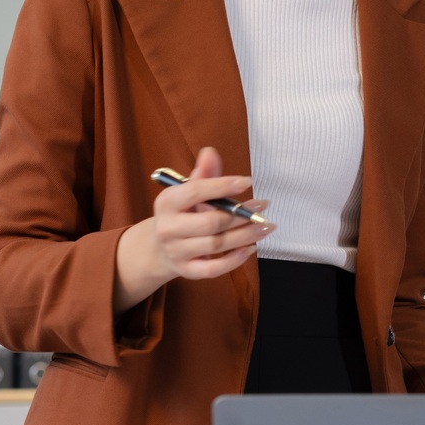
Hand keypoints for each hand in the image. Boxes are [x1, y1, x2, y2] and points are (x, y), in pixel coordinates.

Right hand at [114, 146, 271, 310]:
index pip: (195, 191)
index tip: (248, 181)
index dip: (222, 185)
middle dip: (241, 214)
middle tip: (262, 206)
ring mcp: (177, 252)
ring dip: (246, 235)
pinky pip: (213, 269)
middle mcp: (168, 228)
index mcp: (167, 202)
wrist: (159, 248)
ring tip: (265, 226)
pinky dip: (234, 260)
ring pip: (216, 244)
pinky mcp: (187, 271)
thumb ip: (203, 174)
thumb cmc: (182, 214)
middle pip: (210, 222)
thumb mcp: (187, 191)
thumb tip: (210, 152)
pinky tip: (251, 248)